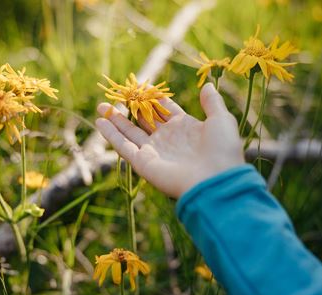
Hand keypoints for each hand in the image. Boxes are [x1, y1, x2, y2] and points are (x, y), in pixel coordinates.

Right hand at [95, 83, 244, 198]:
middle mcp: (167, 139)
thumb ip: (212, 103)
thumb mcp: (221, 120)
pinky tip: (100, 123)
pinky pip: (123, 146)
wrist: (215, 181)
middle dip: (129, 108)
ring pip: (129, 132)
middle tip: (115, 96)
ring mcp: (154, 151)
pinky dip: (111, 135)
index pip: (164, 109)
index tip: (140, 86)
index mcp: (185, 127)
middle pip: (143, 119)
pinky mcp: (143, 162)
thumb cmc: (221, 150)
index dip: (152, 98)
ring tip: (100, 107)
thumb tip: (207, 86)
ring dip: (114, 120)